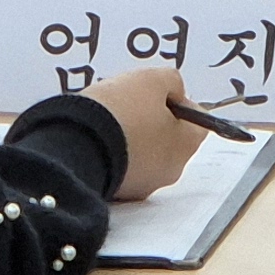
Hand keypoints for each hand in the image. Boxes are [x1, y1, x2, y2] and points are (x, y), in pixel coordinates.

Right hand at [86, 65, 208, 202]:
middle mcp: (171, 171)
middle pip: (170, 139)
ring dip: (132, 138)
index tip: (159, 93)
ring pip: (144, 154)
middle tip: (130, 104)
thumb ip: (171, 82)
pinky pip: (121, 167)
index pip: (198, 121)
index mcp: (187, 144)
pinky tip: (97, 139)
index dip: (180, 102)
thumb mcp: (151, 80)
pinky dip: (114, 154)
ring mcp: (143, 186)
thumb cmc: (120, 111)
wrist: (76, 146)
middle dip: (153, 120)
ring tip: (108, 122)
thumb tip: (174, 92)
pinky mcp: (117, 193)